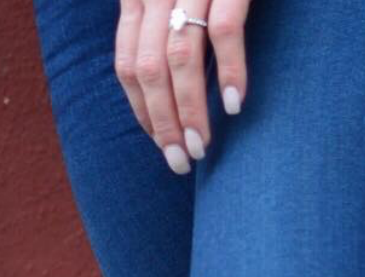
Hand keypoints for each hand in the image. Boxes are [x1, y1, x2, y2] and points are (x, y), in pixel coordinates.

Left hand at [115, 0, 250, 173]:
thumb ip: (165, 26)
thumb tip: (169, 84)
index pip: (128, 64)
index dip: (142, 111)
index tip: (162, 145)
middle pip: (150, 70)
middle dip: (164, 123)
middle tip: (182, 162)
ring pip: (180, 59)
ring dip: (191, 111)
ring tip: (204, 148)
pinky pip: (224, 32)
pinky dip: (230, 73)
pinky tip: (236, 107)